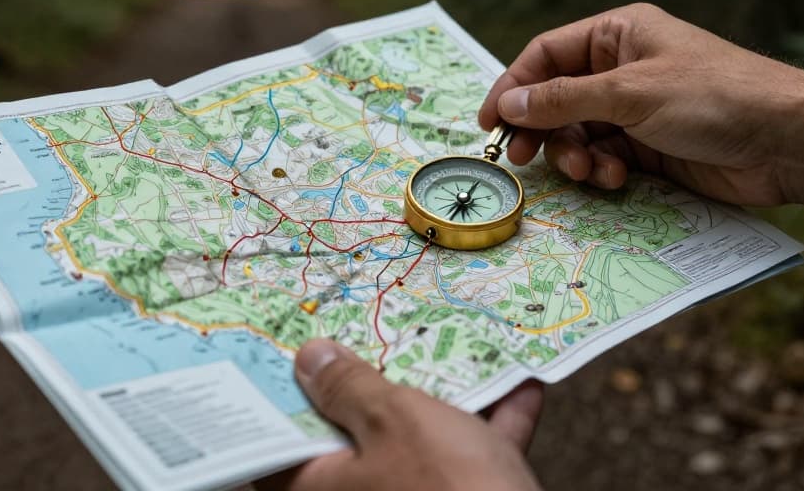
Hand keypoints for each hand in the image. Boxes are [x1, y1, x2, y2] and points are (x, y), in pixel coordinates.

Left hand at [260, 339, 543, 490]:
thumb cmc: (447, 485)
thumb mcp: (394, 420)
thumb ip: (350, 387)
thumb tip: (308, 359)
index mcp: (321, 486)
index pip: (283, 437)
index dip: (287, 391)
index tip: (294, 348)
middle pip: (353, 433)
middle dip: (371, 382)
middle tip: (371, 328)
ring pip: (418, 441)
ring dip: (444, 396)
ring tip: (449, 341)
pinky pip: (471, 457)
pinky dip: (494, 423)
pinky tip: (520, 385)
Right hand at [478, 3, 803, 207]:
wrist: (786, 142)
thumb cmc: (714, 98)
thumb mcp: (631, 93)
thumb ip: (563, 99)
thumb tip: (508, 104)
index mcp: (618, 35)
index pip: (545, 54)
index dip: (513, 87)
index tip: (490, 124)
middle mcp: (623, 67)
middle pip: (556, 98)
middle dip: (542, 129)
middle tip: (524, 159)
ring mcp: (637, 108)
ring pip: (578, 132)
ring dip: (575, 155)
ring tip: (590, 171)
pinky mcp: (651, 146)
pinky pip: (605, 156)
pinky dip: (602, 170)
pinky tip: (617, 178)